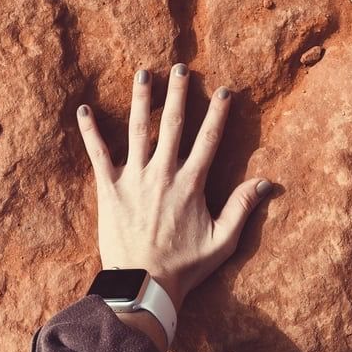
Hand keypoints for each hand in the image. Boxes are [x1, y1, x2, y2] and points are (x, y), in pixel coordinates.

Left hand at [77, 65, 271, 315]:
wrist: (142, 285)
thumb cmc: (184, 266)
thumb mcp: (222, 241)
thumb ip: (242, 208)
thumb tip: (268, 182)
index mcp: (190, 184)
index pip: (208, 139)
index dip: (217, 113)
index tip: (223, 90)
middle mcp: (163, 173)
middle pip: (173, 124)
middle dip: (178, 93)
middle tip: (180, 67)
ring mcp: (134, 178)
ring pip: (137, 130)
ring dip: (141, 99)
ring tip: (143, 73)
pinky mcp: (109, 188)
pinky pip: (97, 153)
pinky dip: (90, 131)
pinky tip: (83, 109)